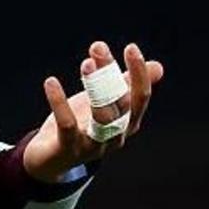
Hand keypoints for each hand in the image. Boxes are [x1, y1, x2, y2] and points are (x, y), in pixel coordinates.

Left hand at [22, 41, 163, 182]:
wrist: (50, 160)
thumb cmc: (81, 126)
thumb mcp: (105, 103)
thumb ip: (127, 85)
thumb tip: (158, 66)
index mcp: (127, 123)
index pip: (140, 97)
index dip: (139, 73)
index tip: (131, 47)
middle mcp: (115, 136)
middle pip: (121, 103)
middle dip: (112, 74)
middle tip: (98, 47)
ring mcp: (93, 145)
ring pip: (103, 117)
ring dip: (96, 88)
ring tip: (86, 63)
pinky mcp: (68, 149)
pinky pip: (67, 125)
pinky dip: (59, 103)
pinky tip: (51, 81)